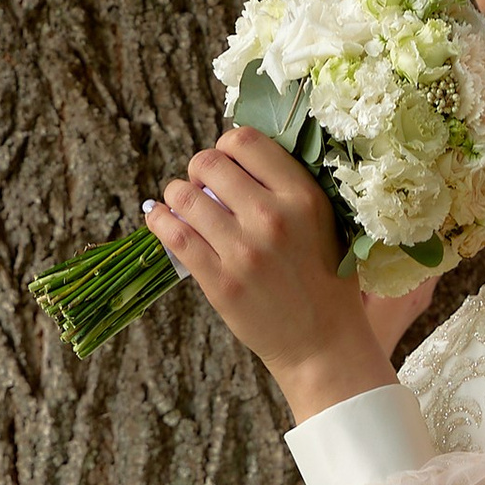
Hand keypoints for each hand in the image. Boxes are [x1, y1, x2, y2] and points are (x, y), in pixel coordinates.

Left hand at [141, 128, 383, 419]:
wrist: (323, 343)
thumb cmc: (325, 278)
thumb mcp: (325, 221)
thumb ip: (289, 185)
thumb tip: (239, 151)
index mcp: (303, 196)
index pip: (245, 141)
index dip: (227, 145)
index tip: (226, 161)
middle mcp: (272, 218)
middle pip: (209, 163)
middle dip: (199, 169)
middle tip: (202, 184)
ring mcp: (243, 251)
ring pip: (184, 196)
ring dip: (177, 194)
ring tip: (182, 203)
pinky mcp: (220, 282)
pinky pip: (174, 236)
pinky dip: (159, 220)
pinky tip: (161, 219)